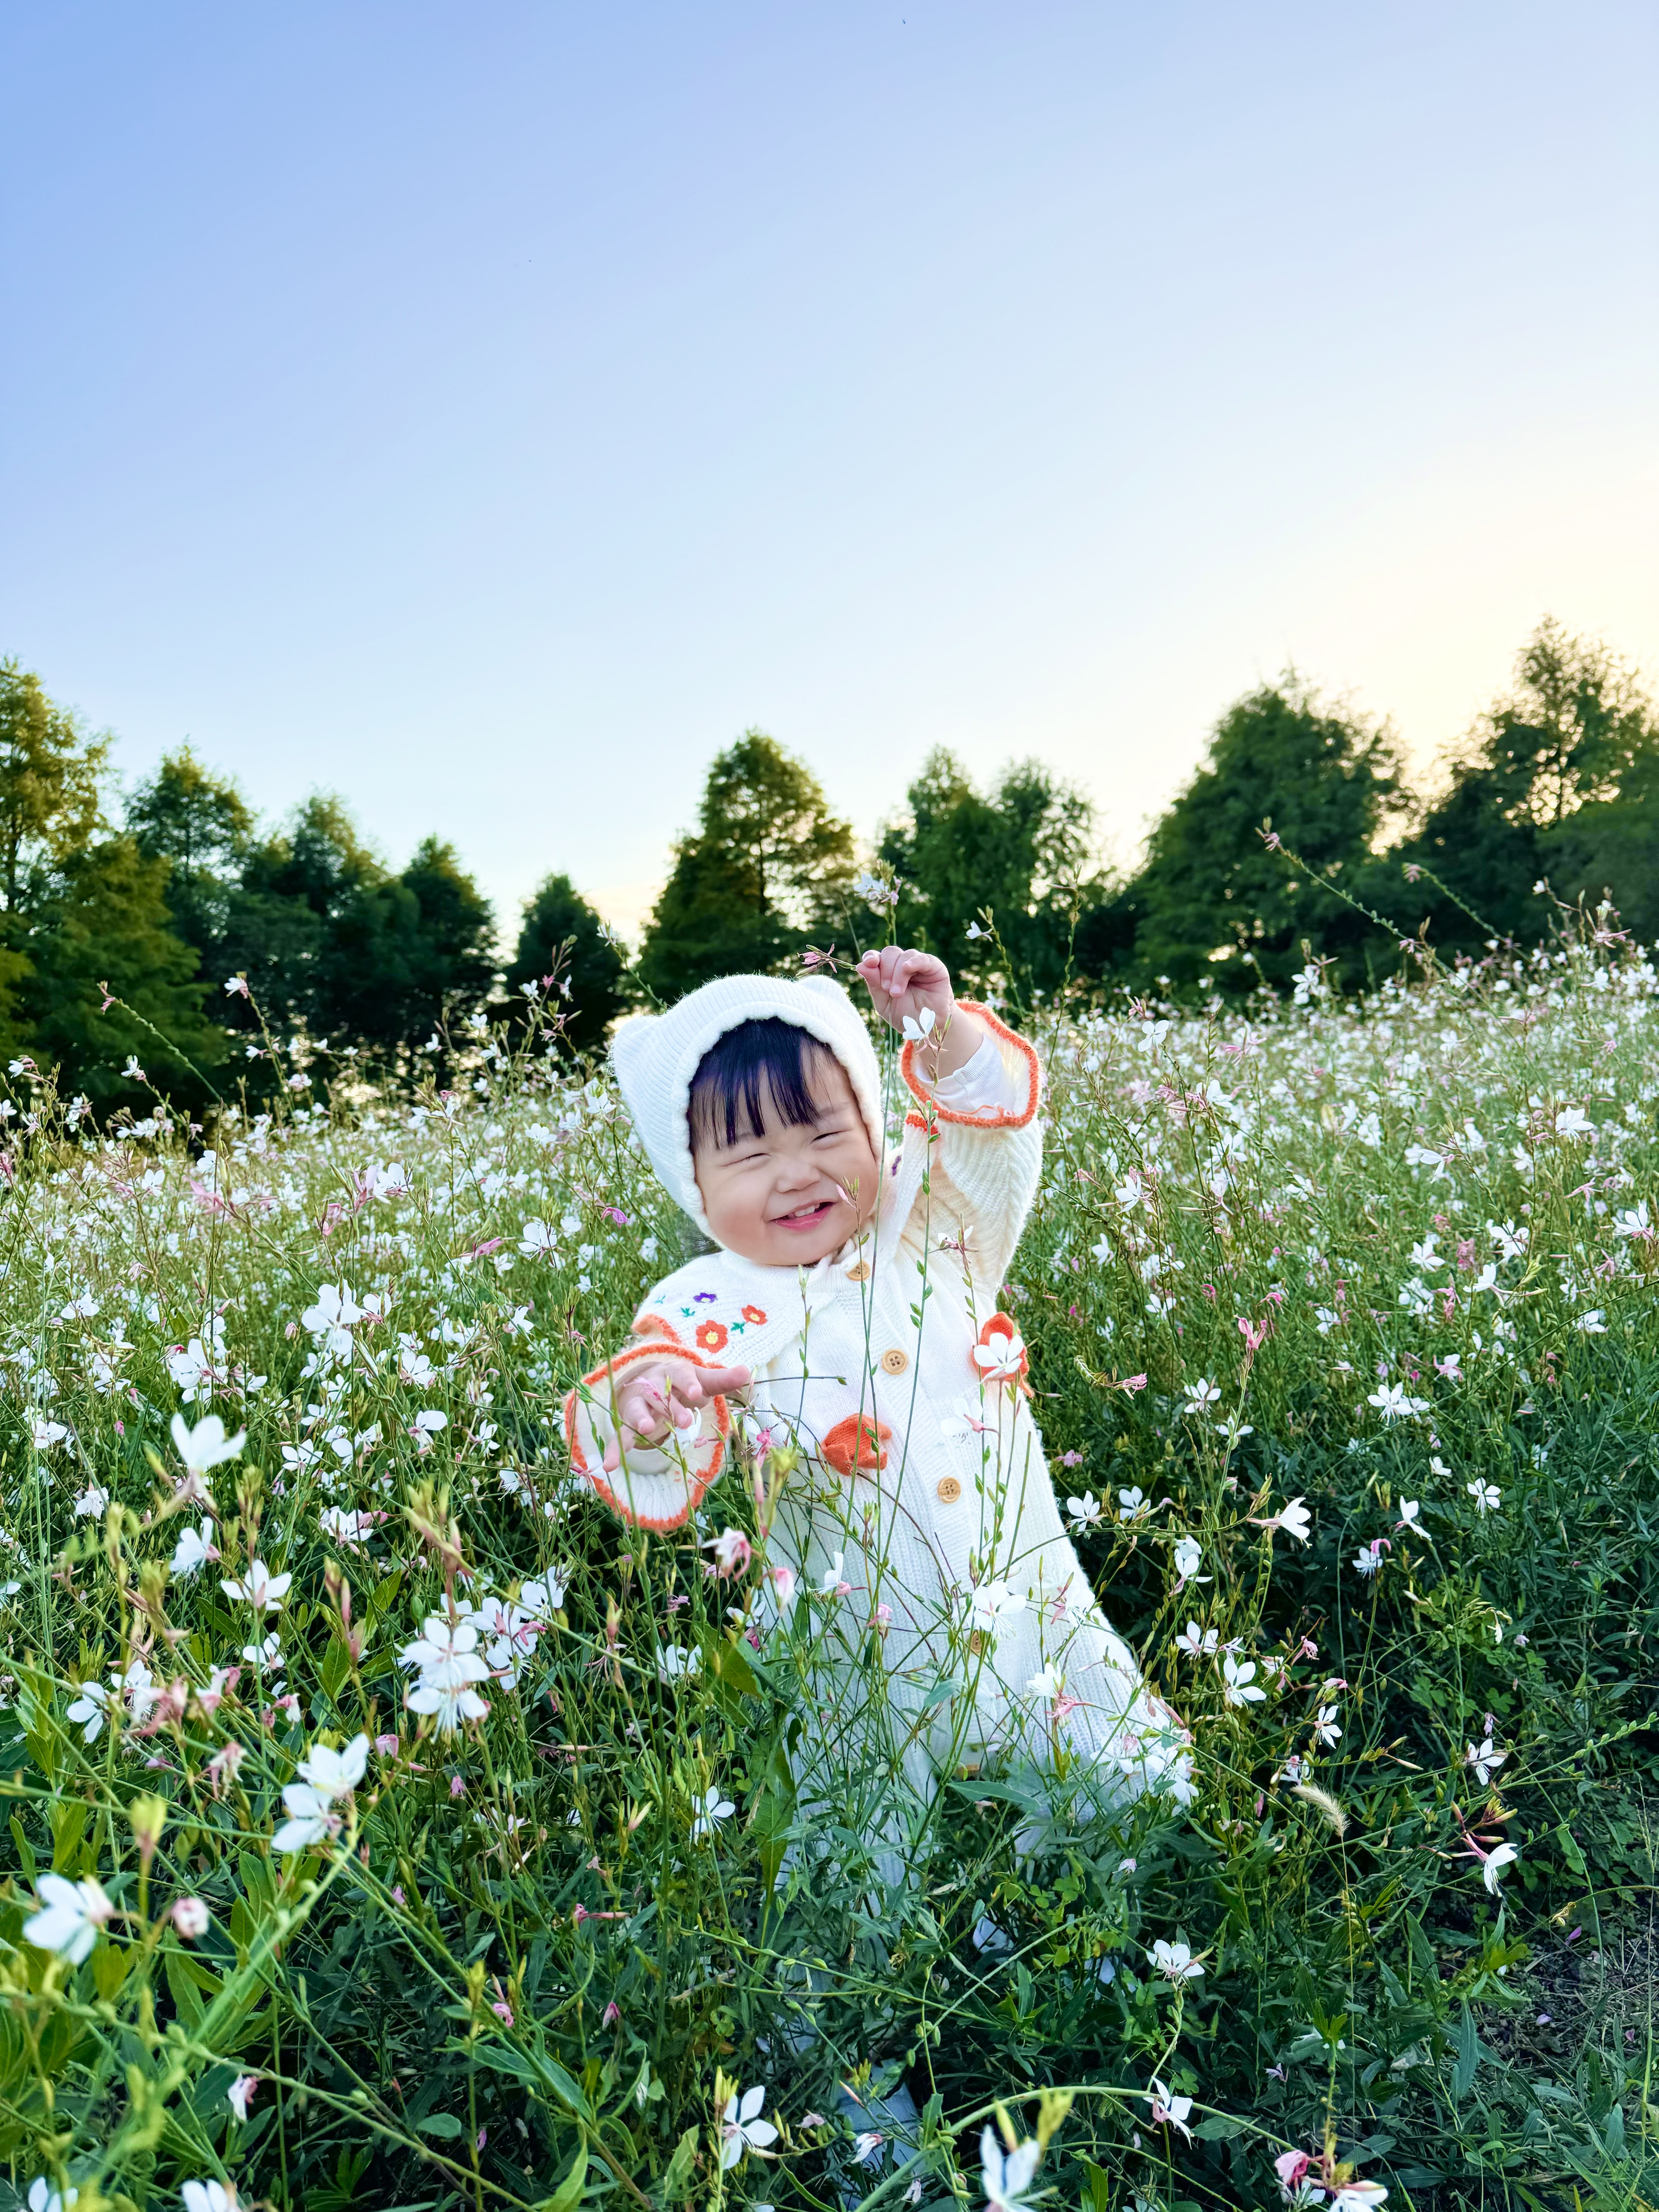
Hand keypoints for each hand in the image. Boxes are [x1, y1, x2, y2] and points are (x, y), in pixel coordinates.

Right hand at [602, 1357, 751, 1471]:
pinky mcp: (629, 1422)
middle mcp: (653, 1387)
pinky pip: (620, 1436)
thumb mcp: (703, 1381)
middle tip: (684, 1422)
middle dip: (671, 1408)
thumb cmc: (684, 1384)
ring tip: (646, 1430)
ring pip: (638, 1411)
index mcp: (674, 1373)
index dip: (690, 1384)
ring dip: (641, 1419)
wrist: (653, 1382)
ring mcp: (638, 1404)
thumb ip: (722, 1379)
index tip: (699, 1393)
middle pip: (661, 1395)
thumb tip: (746, 1372)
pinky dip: (614, 1449)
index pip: (682, 1376)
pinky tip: (609, 1465)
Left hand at [855, 946, 982, 1077]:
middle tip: (887, 989)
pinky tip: (907, 968)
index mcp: (887, 971)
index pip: (876, 956)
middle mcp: (902, 964)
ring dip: (897, 974)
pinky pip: (923, 959)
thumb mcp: (884, 1003)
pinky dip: (914, 961)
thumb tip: (860, 965)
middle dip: (885, 970)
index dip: (871, 957)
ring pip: (904, 955)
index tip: (868, 964)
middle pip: (890, 953)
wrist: (927, 1028)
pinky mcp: (935, 967)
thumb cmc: (905, 1016)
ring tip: (896, 993)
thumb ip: (874, 984)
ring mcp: (918, 964)